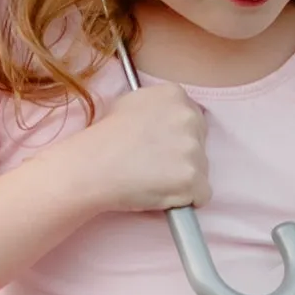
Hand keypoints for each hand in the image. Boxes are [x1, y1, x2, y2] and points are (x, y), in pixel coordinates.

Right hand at [73, 82, 209, 217]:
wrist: (92, 167)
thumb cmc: (104, 139)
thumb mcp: (128, 103)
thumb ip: (157, 107)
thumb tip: (168, 118)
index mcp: (175, 95)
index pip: (194, 119)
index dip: (177, 138)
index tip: (160, 147)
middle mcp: (188, 117)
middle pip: (200, 144)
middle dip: (183, 157)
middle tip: (154, 166)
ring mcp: (193, 149)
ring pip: (202, 170)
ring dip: (183, 179)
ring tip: (152, 180)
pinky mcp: (193, 179)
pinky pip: (202, 194)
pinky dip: (185, 200)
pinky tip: (162, 194)